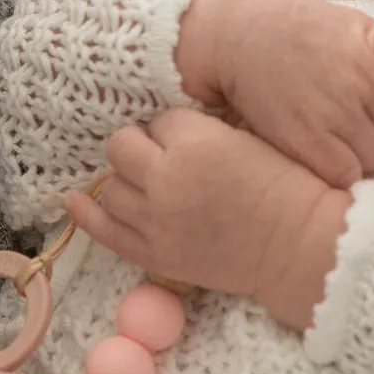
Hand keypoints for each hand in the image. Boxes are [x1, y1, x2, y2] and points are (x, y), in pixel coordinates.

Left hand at [66, 108, 350, 327]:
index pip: (159, 119)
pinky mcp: (154, 254)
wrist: (299, 243)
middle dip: (139, 146)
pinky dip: (85, 214)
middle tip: (160, 156)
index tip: (191, 139)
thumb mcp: (249, 136)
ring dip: (124, 180)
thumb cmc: (287, 186)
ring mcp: (155, 218)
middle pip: (122, 146)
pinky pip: (103, 231)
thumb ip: (207, 128)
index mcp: (195, 140)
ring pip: (109, 186)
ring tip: (142, 183)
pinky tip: (74, 201)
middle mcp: (165, 176)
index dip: (173, 129)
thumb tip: (172, 125)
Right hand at [175, 0, 373, 187]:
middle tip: (356, 118)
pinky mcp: (308, 142)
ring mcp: (336, 112)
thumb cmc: (305, 35)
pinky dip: (339, 172)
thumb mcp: (358, 27)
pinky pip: (347, 176)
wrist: (240, 35)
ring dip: (363, 155)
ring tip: (336, 133)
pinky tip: (323, 152)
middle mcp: (361, 79)